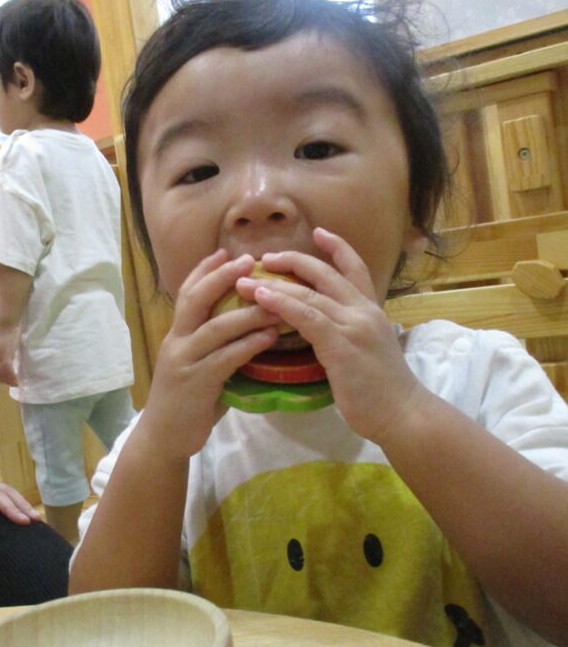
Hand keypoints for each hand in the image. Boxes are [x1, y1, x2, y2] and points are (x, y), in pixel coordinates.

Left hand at [0, 327, 19, 386]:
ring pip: (3, 371)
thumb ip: (7, 350)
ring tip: (15, 383)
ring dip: (9, 379)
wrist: (5, 323)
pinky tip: (16, 378)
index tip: (4, 382)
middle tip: (12, 384)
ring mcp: (0, 355)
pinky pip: (8, 367)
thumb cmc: (8, 330)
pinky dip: (11, 374)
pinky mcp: (6, 353)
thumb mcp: (6, 342)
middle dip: (5, 379)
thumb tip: (11, 355)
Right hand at [139, 250, 280, 459]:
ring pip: (216, 327)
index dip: (205, 270)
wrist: (163, 439)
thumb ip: (216, 347)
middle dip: (223, 277)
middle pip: (197, 299)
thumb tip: (249, 329)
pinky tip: (270, 336)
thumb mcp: (198, 366)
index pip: (188, 293)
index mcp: (177, 335)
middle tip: (250, 261)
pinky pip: (226, 358)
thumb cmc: (187, 403)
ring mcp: (184, 362)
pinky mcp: (196, 384)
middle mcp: (177, 342)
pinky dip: (249, 344)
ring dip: (248, 311)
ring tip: (277, 300)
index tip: (226, 251)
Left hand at [236, 228, 423, 443]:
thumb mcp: (368, 351)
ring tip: (244, 280)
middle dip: (294, 260)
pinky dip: (281, 304)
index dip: (337, 247)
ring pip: (310, 293)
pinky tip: (260, 298)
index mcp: (371, 311)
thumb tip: (323, 329)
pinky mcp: (341, 344)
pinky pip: (305, 316)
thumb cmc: (382, 391)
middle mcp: (364, 311)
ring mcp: (353, 325)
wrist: (401, 414)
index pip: (355, 268)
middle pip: (326, 272)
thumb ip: (348, 333)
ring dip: (274, 283)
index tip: (318, 232)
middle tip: (265, 257)